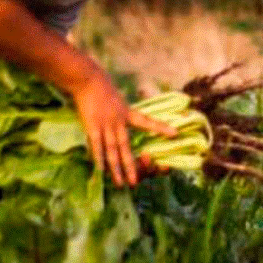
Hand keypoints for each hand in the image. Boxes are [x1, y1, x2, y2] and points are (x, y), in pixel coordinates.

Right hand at [68, 67, 177, 187]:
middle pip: (126, 147)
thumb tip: (121, 123)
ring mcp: (106, 124)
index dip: (161, 127)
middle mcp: (119, 120)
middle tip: (136, 182)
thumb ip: (120, 113)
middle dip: (131, 165)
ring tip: (119, 183)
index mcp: (127, 113)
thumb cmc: (101, 88)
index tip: (175, 133)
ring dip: (116, 168)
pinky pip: (97, 145)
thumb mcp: (117, 100)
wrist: (87, 80)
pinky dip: (99, 158)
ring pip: (112, 150)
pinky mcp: (93, 125)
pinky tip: (101, 170)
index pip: (147, 122)